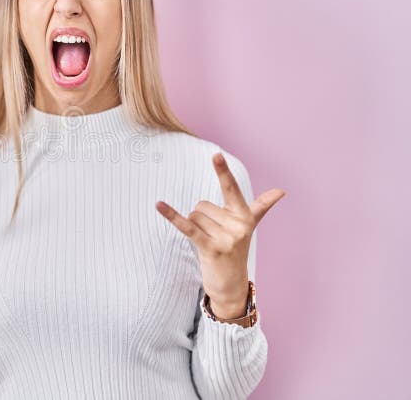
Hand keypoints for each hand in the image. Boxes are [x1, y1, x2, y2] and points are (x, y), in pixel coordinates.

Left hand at [155, 152, 284, 318]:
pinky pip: (187, 227)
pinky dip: (172, 216)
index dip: (223, 172)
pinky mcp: (211, 248)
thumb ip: (261, 207)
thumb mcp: (247, 226)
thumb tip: (281, 190)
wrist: (232, 285)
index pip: (231, 189)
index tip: (216, 154)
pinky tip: (158, 205)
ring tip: (209, 243)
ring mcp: (226, 238)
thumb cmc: (235, 249)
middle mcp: (238, 225)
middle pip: (202, 205)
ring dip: (196, 228)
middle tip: (213, 236)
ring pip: (194, 216)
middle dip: (202, 219)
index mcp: (245, 216)